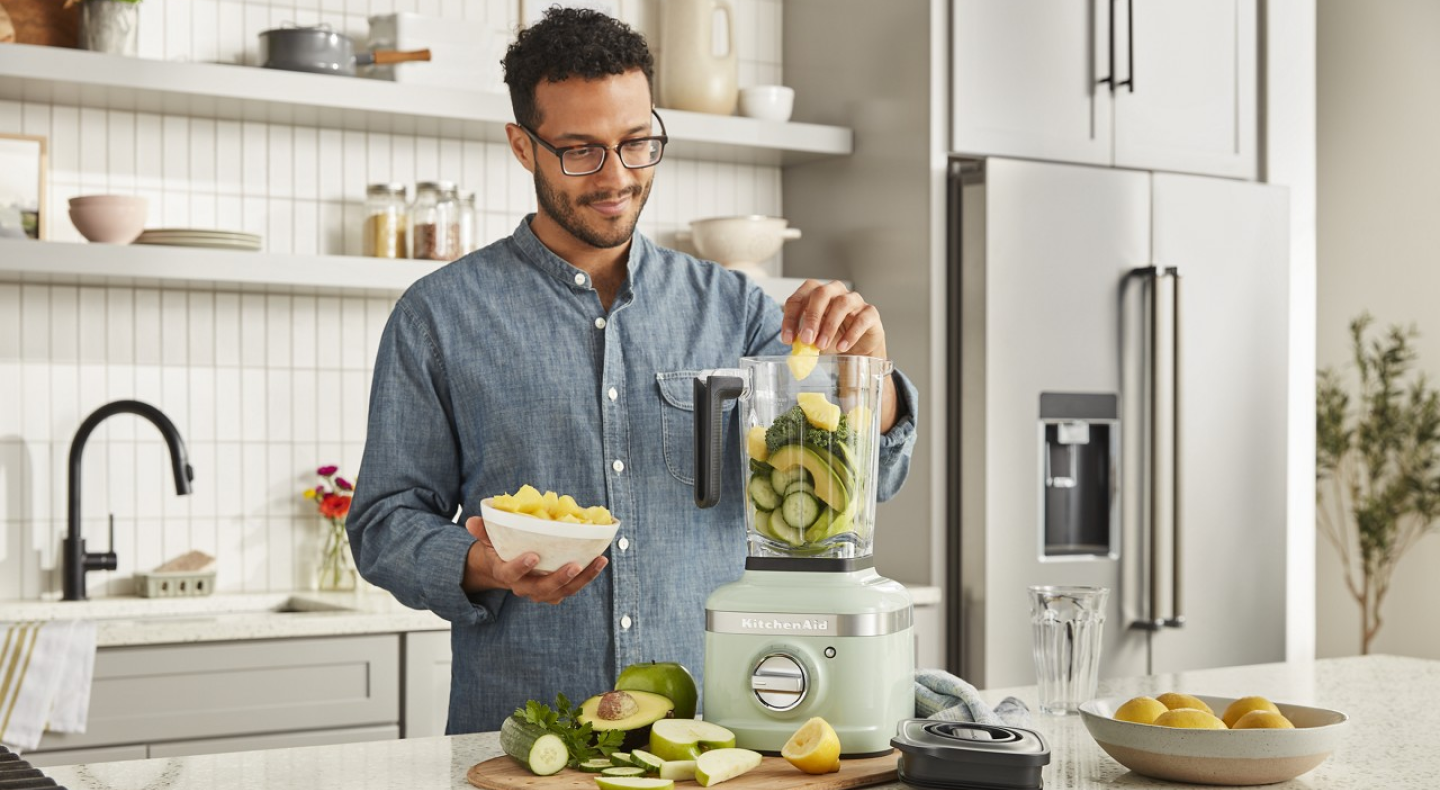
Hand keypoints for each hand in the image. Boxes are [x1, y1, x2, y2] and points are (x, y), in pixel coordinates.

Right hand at [461, 516, 607, 603]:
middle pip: (543, 589)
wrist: (503, 570)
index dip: (520, 567)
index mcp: (505, 573)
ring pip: (563, 590)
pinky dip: (588, 576)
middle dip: (560, 578)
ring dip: (583, 578)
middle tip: (575, 565)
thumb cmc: (498, 550)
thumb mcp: (488, 540)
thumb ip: (483, 531)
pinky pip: (573, 588)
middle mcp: (524, 587)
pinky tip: (600, 561)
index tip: (533, 555)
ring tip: (599, 561)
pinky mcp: (556, 591)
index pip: (510, 574)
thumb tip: (473, 521)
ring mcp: (541, 592)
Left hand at [780, 279, 898, 432]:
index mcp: (816, 294)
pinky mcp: (870, 313)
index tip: (788, 339)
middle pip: (821, 293)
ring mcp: (854, 300)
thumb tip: (793, 347)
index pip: (799, 298)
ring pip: (842, 303)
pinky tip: (842, 347)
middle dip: (811, 317)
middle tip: (806, 340)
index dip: (791, 318)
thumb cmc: (833, 338)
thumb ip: (803, 340)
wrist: (857, 348)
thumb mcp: (814, 339)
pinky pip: (862, 318)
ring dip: (829, 325)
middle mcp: (835, 292)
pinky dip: (851, 334)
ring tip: (822, 345)